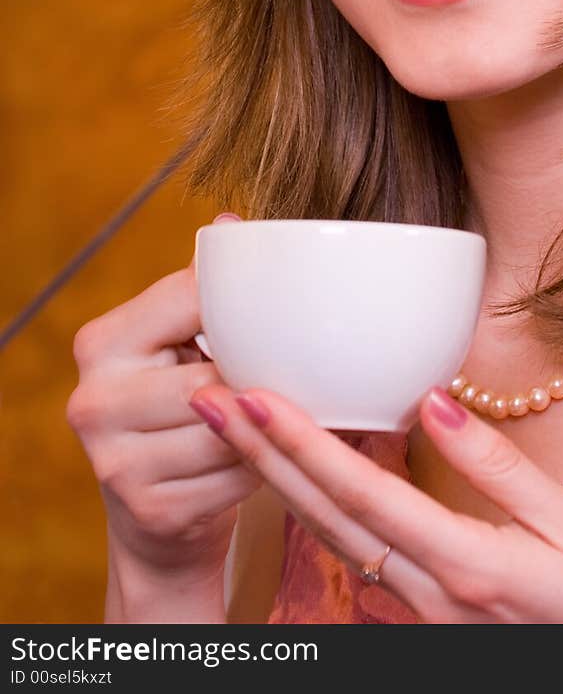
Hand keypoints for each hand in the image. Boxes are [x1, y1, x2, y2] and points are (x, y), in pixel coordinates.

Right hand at [67, 250, 260, 584]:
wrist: (156, 511)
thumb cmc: (180, 401)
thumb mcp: (179, 342)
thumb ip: (203, 289)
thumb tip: (234, 225)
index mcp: (100, 342)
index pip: (190, 299)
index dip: (243, 306)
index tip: (280, 309)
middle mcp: (94, 401)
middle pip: (212, 375)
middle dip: (259, 376)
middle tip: (296, 371)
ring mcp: (115, 464)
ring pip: (229, 429)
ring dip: (268, 424)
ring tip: (288, 410)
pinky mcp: (151, 511)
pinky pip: (235, 477)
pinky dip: (263, 466)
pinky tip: (268, 456)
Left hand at [187, 383, 562, 623]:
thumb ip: (501, 469)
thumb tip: (434, 402)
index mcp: (468, 567)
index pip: (362, 495)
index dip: (301, 443)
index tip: (252, 397)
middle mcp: (434, 596)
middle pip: (329, 519)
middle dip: (264, 458)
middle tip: (215, 402)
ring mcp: (432, 614)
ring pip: (340, 540)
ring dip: (286, 482)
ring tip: (248, 431)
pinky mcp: (442, 616)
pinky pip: (368, 558)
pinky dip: (331, 511)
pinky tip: (318, 478)